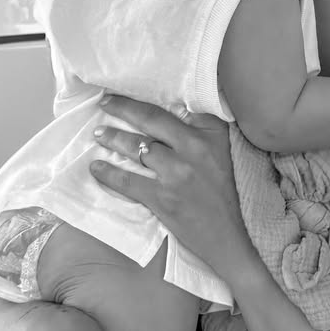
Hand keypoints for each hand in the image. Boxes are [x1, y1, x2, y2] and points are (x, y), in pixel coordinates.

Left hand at [89, 94, 260, 286]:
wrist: (232, 238)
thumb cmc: (228, 194)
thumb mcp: (226, 152)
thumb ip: (206, 128)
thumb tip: (181, 108)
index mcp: (210, 135)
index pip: (173, 110)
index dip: (146, 99)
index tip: (126, 92)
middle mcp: (194, 148)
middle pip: (150, 120)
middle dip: (123, 108)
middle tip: (104, 102)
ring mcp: (177, 174)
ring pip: (136, 148)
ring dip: (113, 138)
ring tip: (99, 134)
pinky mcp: (164, 199)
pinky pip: (128, 182)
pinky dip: (109, 174)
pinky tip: (96, 168)